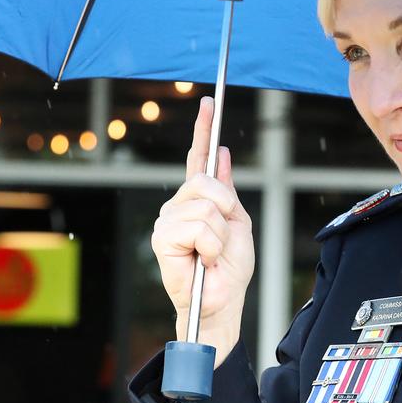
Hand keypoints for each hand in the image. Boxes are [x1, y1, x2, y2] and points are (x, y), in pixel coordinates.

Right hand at [151, 96, 255, 366]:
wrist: (222, 301)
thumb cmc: (229, 268)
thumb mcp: (239, 223)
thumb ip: (228, 190)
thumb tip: (223, 153)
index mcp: (199, 200)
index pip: (199, 159)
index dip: (203, 130)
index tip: (209, 101)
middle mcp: (178, 206)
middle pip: (207, 182)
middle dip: (226, 210)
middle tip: (223, 239)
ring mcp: (167, 221)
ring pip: (206, 206)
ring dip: (219, 235)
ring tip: (212, 254)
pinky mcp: (161, 239)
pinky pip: (198, 226)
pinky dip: (210, 245)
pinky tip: (202, 260)